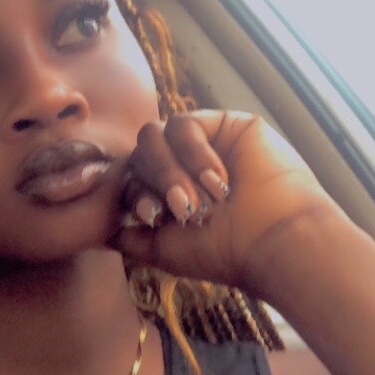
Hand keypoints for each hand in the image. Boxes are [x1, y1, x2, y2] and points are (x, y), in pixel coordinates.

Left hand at [108, 110, 336, 293]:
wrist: (273, 240)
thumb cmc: (224, 251)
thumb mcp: (165, 250)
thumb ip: (130, 238)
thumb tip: (101, 229)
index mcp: (171, 193)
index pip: (132, 179)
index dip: (133, 192)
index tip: (150, 215)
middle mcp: (185, 166)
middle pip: (140, 154)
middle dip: (157, 182)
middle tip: (183, 209)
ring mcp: (204, 144)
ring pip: (155, 136)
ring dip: (172, 170)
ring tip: (201, 198)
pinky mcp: (225, 124)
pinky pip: (184, 124)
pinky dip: (194, 153)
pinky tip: (218, 179)